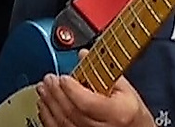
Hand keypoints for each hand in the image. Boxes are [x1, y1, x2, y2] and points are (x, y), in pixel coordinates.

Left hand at [36, 52, 153, 126]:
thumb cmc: (130, 112)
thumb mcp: (126, 90)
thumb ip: (105, 72)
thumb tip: (83, 54)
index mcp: (117, 113)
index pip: (88, 103)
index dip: (72, 89)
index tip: (64, 77)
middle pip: (72, 111)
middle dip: (57, 93)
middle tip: (49, 79)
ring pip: (63, 122)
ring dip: (49, 103)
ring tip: (44, 88)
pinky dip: (48, 117)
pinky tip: (44, 105)